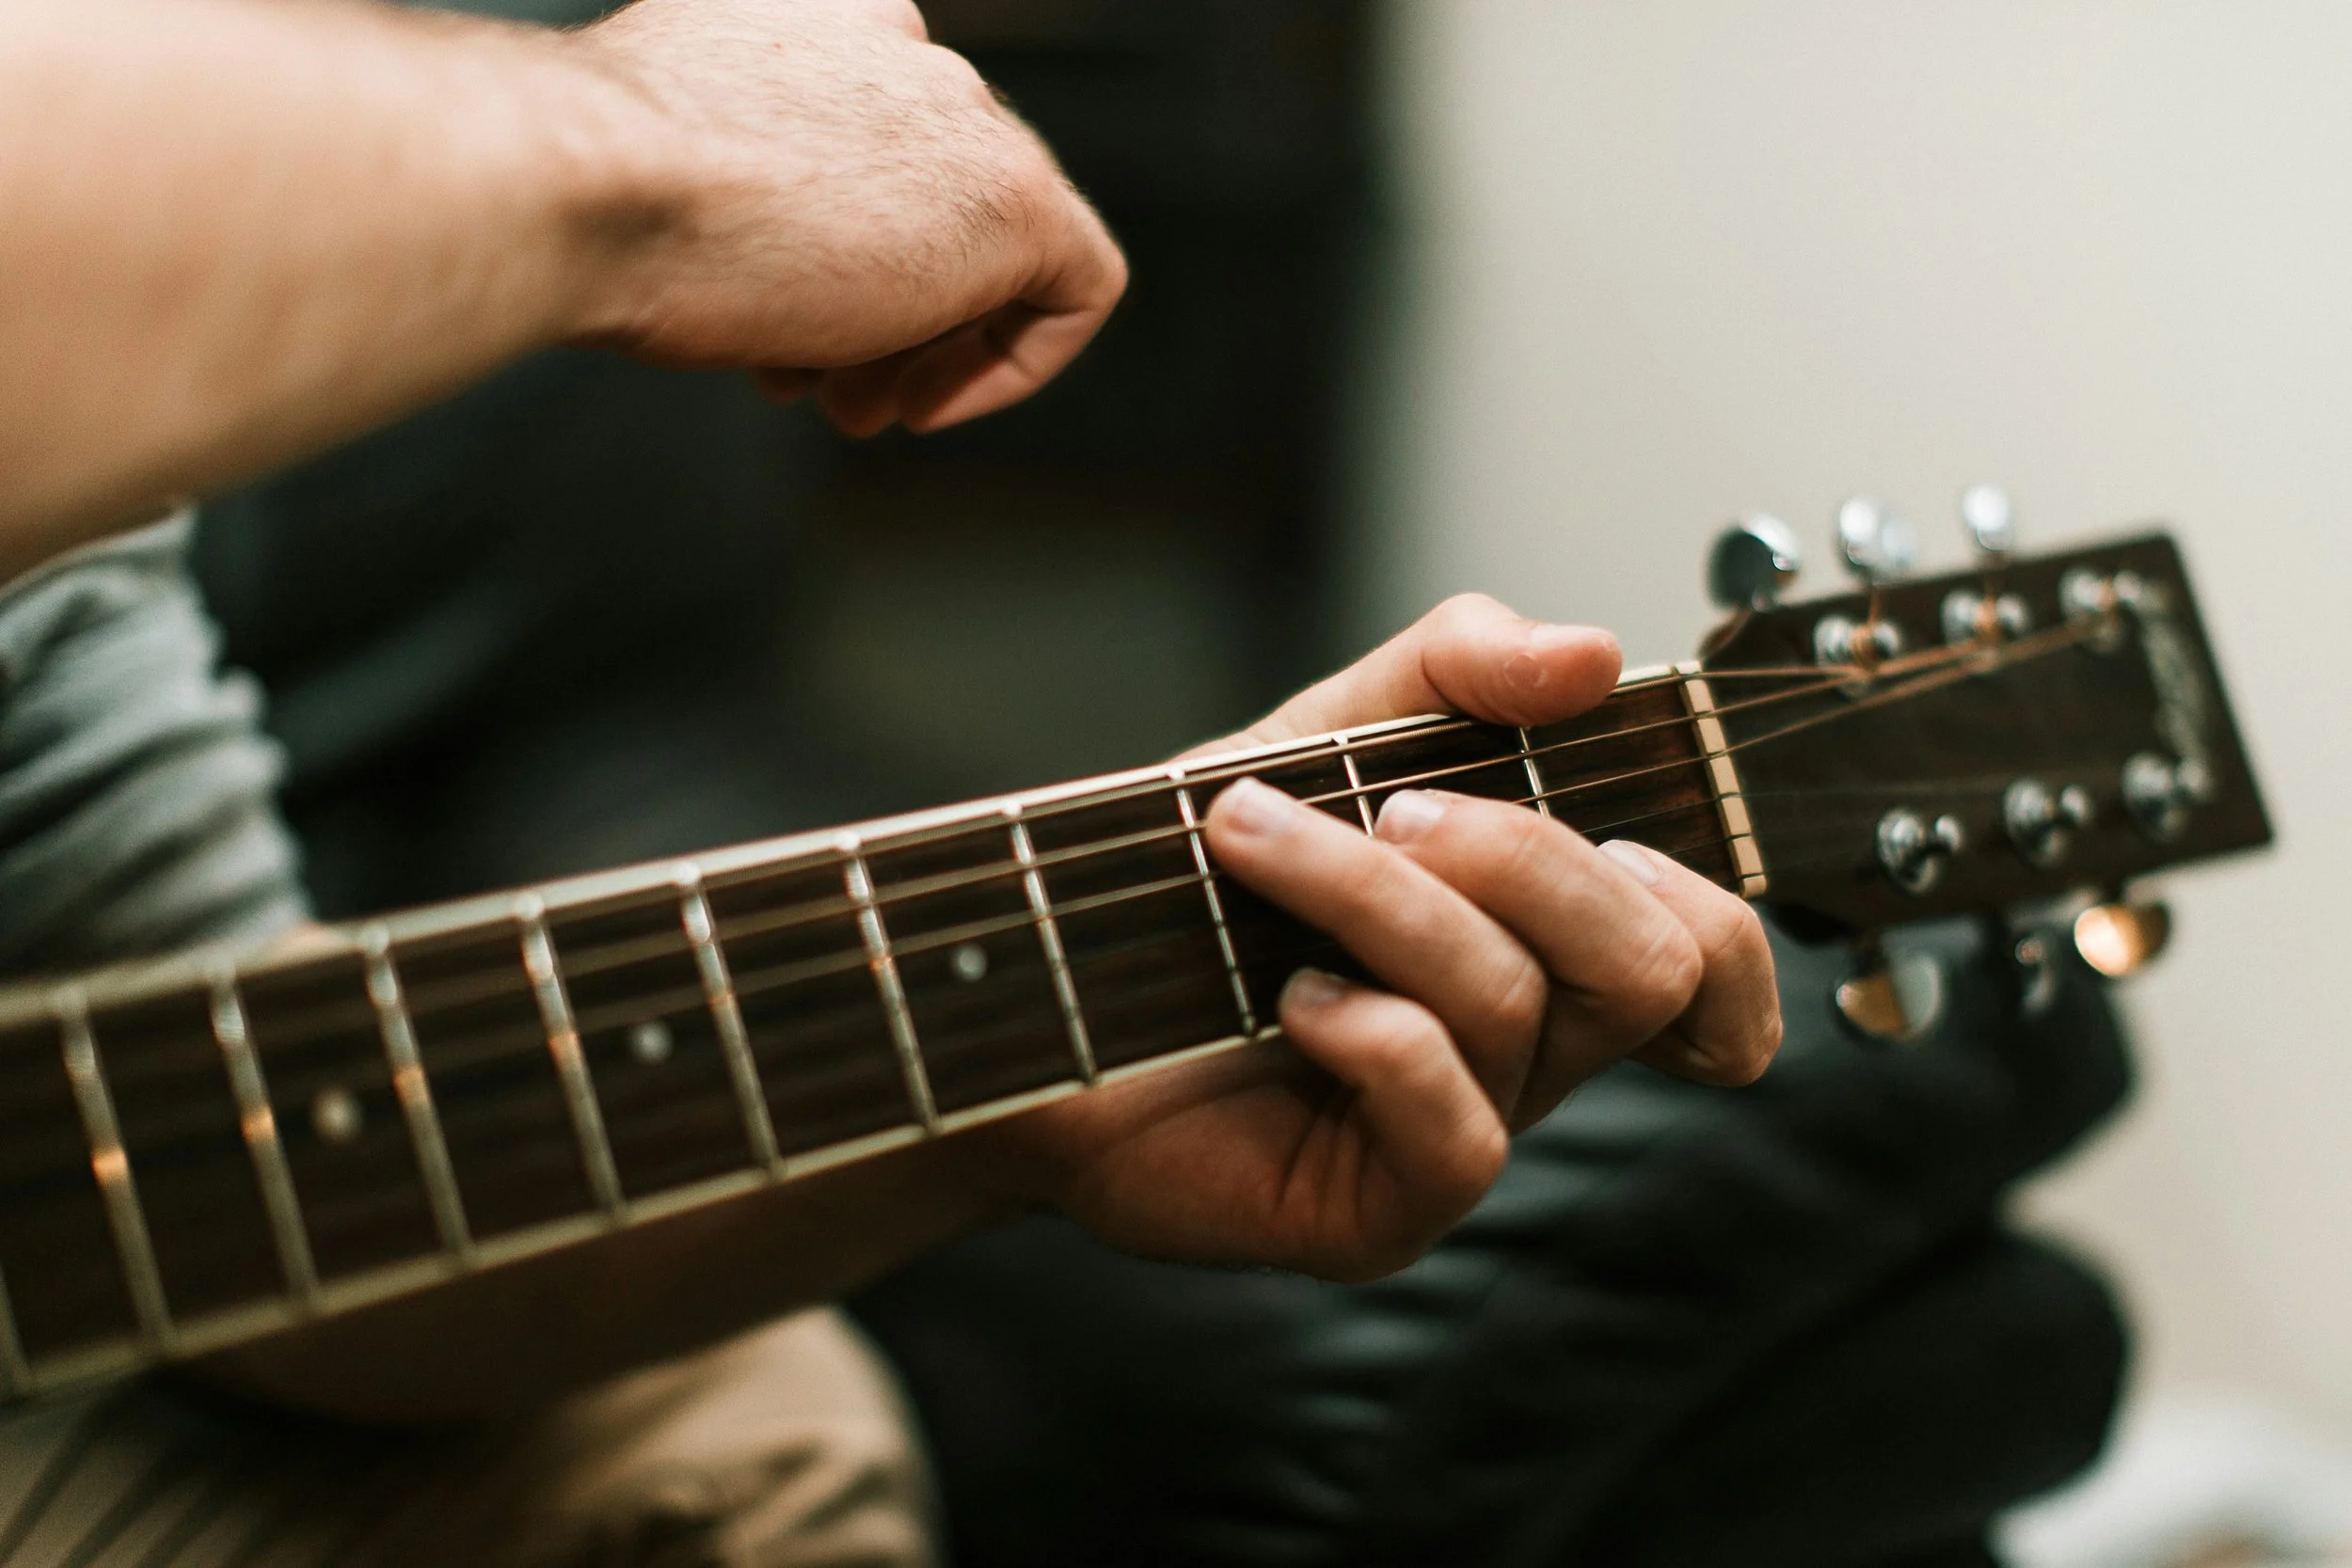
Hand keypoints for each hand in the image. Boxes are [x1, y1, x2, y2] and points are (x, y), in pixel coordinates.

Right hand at [576, 0, 1125, 434]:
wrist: (594, 188)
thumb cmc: (603, 192)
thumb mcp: (670, 165)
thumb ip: (747, 182)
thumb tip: (779, 264)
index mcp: (817, 15)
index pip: (868, 141)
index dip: (838, 248)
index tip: (793, 322)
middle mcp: (899, 40)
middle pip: (926, 201)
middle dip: (879, 309)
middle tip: (825, 387)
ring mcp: (964, 113)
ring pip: (989, 250)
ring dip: (922, 348)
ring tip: (850, 405)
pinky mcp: (1018, 195)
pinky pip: (1079, 285)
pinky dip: (1018, 361)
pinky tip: (927, 405)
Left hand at [988, 595, 1781, 1280]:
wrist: (1045, 967)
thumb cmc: (1204, 866)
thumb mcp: (1335, 725)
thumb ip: (1462, 667)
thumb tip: (1594, 655)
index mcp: (1544, 950)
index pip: (1717, 970)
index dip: (1723, 914)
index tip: (1614, 831)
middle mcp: (1526, 1054)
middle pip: (1651, 967)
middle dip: (1524, 855)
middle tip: (1388, 806)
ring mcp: (1457, 1136)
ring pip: (1517, 1009)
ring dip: (1377, 895)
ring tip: (1253, 841)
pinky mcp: (1378, 1211)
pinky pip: (1453, 1128)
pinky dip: (1374, 1031)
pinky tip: (1286, 996)